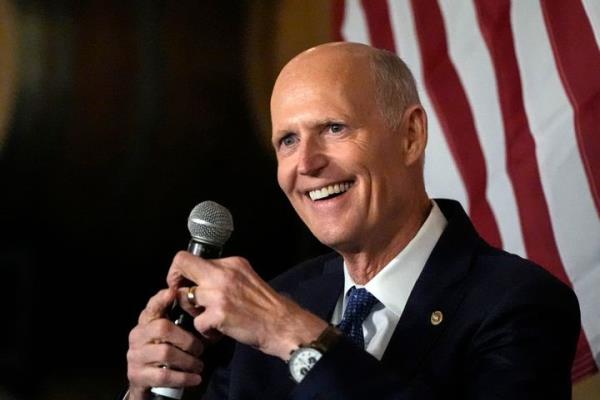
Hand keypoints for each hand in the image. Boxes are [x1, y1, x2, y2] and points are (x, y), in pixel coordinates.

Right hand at [126, 288, 204, 399]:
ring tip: (199, 366)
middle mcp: (137, 336)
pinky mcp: (137, 375)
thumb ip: (179, 322)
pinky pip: (163, 375)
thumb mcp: (169, 336)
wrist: (144, 382)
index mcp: (146, 323)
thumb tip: (203, 308)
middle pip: (162, 328)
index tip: (172, 292)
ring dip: (188, 361)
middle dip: (187, 339)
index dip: (161, 299)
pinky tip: (195, 379)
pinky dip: (183, 378)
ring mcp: (135, 356)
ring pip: (165, 353)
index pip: (152, 307)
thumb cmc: (163, 352)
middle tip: (200, 349)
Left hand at [167, 251, 327, 359]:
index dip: (180, 270)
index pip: (192, 256)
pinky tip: (218, 332)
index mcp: (231, 263)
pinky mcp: (218, 314)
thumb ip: (224, 275)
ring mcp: (219, 293)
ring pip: (186, 298)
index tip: (183, 283)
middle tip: (183, 298)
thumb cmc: (266, 305)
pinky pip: (197, 323)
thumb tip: (199, 279)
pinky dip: (205, 331)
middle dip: (174, 282)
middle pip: (182, 264)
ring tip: (208, 319)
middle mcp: (223, 273)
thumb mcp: (246, 278)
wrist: (282, 324)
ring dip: (193, 312)